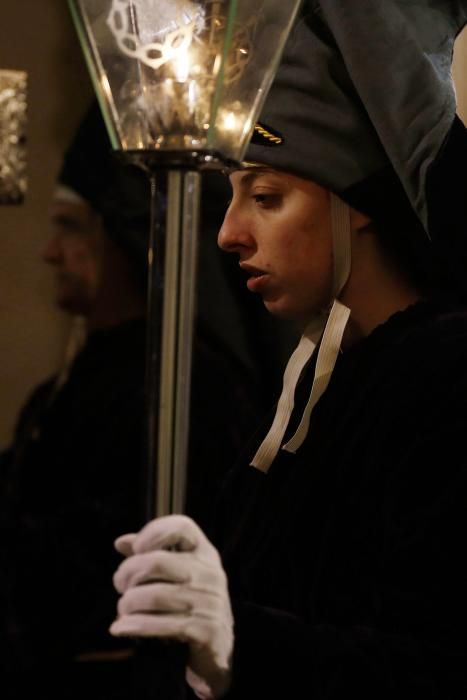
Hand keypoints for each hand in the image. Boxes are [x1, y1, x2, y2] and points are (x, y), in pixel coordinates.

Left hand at [110, 515, 232, 698]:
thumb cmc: (192, 600)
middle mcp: (209, 574)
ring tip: (123, 608)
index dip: (154, 532)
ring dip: (128, 604)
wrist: (221, 645)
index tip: (137, 548)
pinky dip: (133, 626)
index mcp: (205, 553)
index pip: (182, 527)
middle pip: (157, 562)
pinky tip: (120, 628)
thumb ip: (151, 554)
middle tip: (120, 584)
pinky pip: (159, 625)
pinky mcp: (203, 630)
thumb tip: (121, 542)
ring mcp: (208, 602)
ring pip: (153, 596)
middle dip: (128, 573)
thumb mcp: (179, 573)